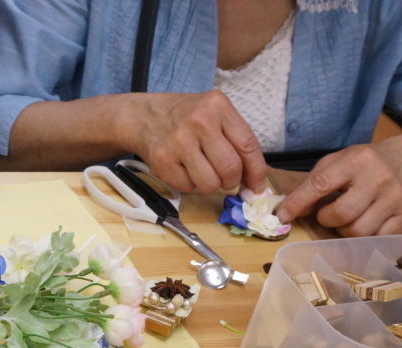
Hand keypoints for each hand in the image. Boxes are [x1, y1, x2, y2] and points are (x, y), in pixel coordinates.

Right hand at [126, 90, 266, 193]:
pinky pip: (188, 187)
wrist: (144, 116)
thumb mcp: (214, 114)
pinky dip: (189, 184)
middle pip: (230, 169)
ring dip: (210, 184)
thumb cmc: (186, 118)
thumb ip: (236, 141)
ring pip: (210, 184)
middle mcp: (199, 121)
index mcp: (218, 106)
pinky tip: (183, 168)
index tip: (257, 187)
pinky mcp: (162, 160)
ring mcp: (178, 141)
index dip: (256, 171)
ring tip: (202, 170)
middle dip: (231, 181)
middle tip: (225, 178)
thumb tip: (255, 182)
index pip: (248, 145)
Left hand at [278, 144, 401, 235]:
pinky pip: (377, 238)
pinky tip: (364, 221)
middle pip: (341, 214)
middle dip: (326, 219)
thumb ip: (312, 184)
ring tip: (346, 217)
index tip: (283, 216)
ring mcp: (396, 196)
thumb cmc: (361, 164)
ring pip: (358, 231)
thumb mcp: (336, 163)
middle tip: (326, 213)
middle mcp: (379, 177)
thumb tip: (288, 213)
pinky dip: (365, 236)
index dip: (298, 203)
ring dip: (344, 229)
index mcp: (357, 159)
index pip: (321, 184)